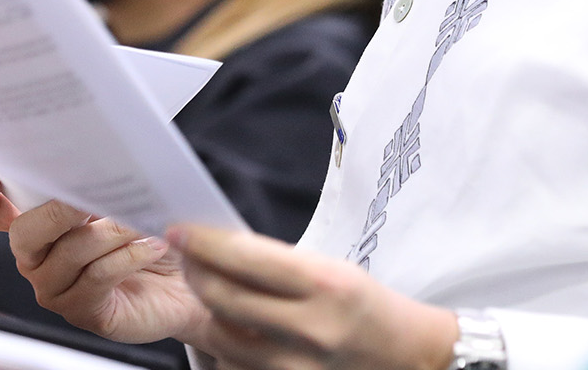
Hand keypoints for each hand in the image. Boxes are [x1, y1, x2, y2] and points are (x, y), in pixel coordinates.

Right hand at [0, 167, 207, 343]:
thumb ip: (94, 183)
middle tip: (93, 197)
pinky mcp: (84, 311)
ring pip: (70, 252)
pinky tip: (153, 245)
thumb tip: (94, 161)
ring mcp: (56, 288)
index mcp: (36, 225)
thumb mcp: (118, 198)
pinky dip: (129, 255)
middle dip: (59, 210)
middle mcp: (36, 258)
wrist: (184, 276)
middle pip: (24, 233)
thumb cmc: (145, 230)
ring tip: (142, 219)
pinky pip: (98, 277)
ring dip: (111, 230)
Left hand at [172, 224, 457, 369]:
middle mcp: (310, 328)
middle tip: (184, 256)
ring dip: (204, 310)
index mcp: (326, 284)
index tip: (181, 231)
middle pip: (223, 298)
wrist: (406, 356)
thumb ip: (278, 263)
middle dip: (194, 272)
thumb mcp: (332, 269)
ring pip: (220, 337)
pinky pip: (233, 367)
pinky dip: (222, 347)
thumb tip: (220, 249)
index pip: (246, 258)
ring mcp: (296, 367)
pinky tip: (229, 329)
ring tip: (204, 290)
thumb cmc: (367, 307)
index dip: (204, 243)